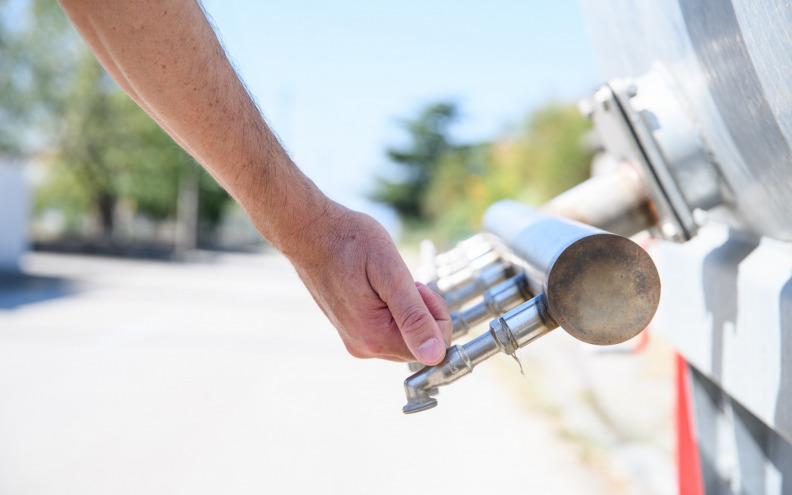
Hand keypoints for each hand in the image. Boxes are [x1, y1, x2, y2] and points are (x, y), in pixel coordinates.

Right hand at [286, 203, 451, 364]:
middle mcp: (364, 347)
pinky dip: (391, 309)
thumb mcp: (392, 274)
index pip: (434, 349)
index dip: (436, 315)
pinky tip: (375, 287)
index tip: (416, 287)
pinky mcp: (351, 331)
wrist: (310, 232)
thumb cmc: (350, 242)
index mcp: (375, 337)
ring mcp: (355, 341)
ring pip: (403, 337)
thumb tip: (436, 356)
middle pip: (418, 344)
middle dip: (421, 312)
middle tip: (402, 282)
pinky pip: (386, 330)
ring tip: (384, 282)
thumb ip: (414, 317)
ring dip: (406, 310)